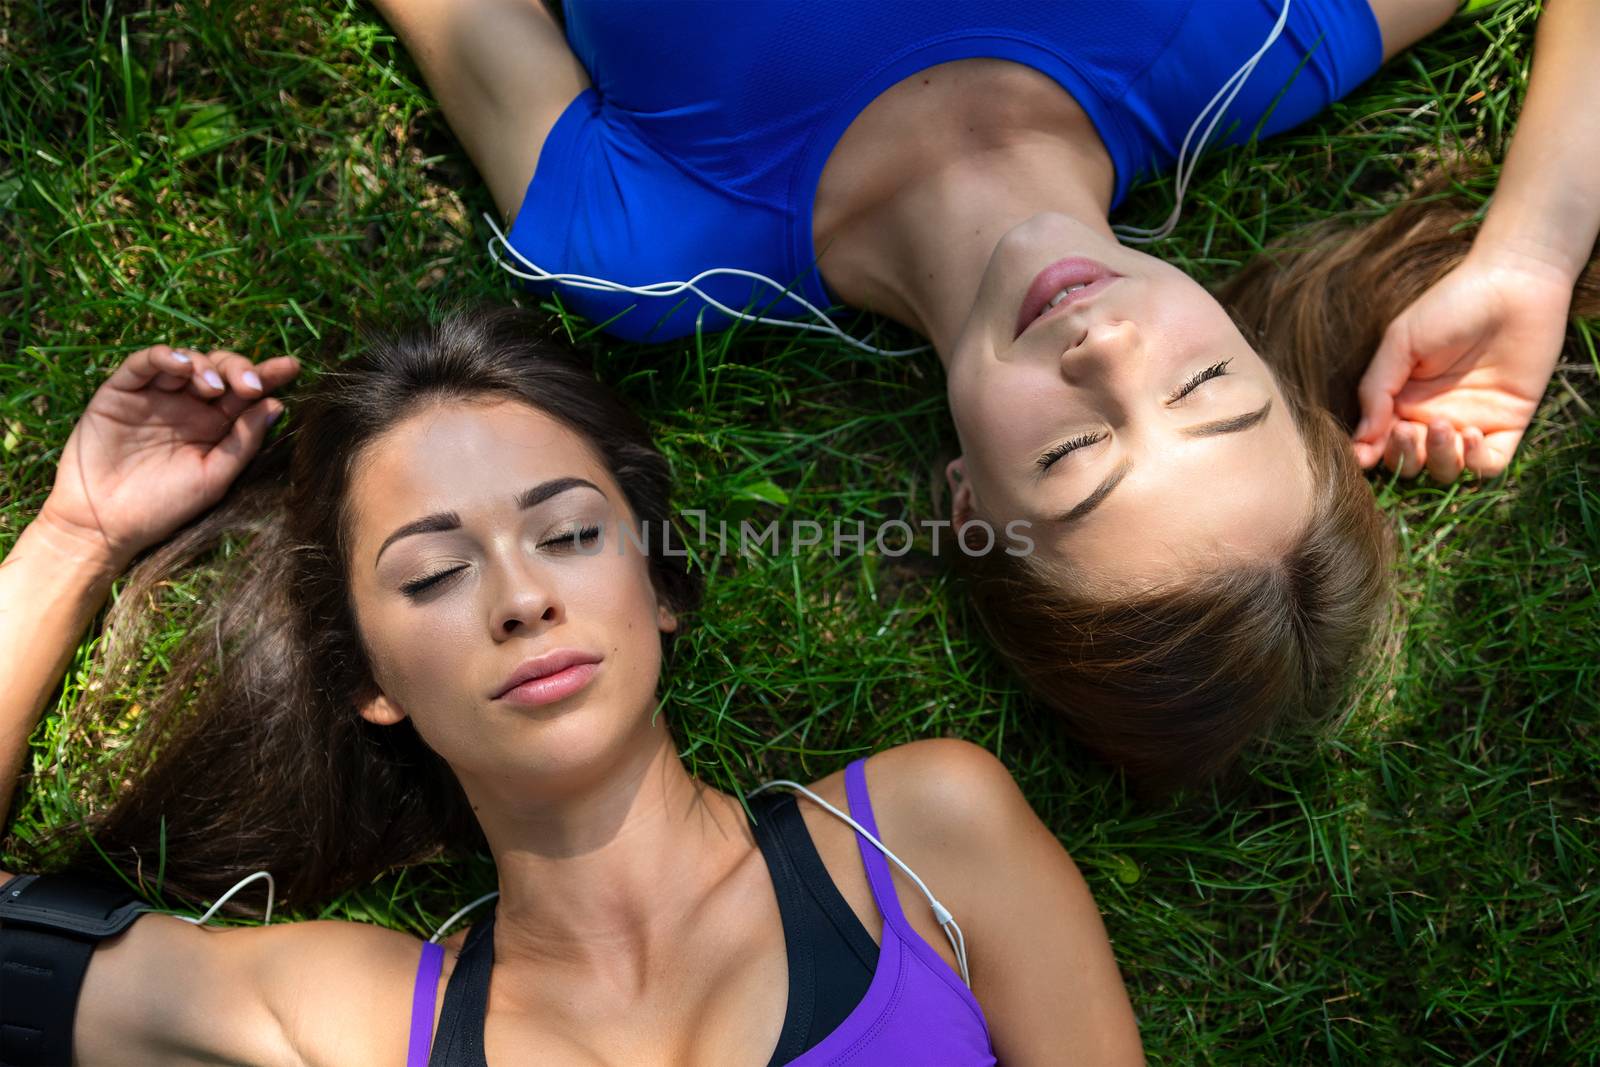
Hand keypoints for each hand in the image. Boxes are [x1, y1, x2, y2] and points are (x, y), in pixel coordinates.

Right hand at [35, 346, 298, 570]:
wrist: (106, 524)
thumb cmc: (165, 506)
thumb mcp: (214, 476)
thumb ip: (243, 441)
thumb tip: (276, 405)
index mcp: (217, 425)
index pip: (247, 393)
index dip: (269, 376)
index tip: (292, 368)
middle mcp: (189, 405)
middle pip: (221, 370)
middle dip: (240, 369)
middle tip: (251, 384)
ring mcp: (157, 395)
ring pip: (187, 361)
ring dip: (206, 365)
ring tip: (214, 387)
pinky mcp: (122, 391)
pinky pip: (144, 363)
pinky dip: (164, 357)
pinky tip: (182, 366)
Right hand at [1351, 248, 1572, 480]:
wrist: (1512, 285)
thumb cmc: (1450, 306)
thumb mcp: (1400, 342)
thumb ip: (1376, 390)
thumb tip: (1361, 439)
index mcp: (1402, 399)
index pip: (1379, 442)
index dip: (1368, 455)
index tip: (1362, 454)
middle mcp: (1433, 417)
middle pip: (1410, 463)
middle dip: (1403, 457)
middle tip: (1406, 429)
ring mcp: (1470, 423)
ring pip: (1446, 470)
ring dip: (1439, 459)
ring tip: (1443, 426)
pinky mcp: (1508, 425)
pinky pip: (1488, 465)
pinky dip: (1475, 462)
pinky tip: (1470, 433)